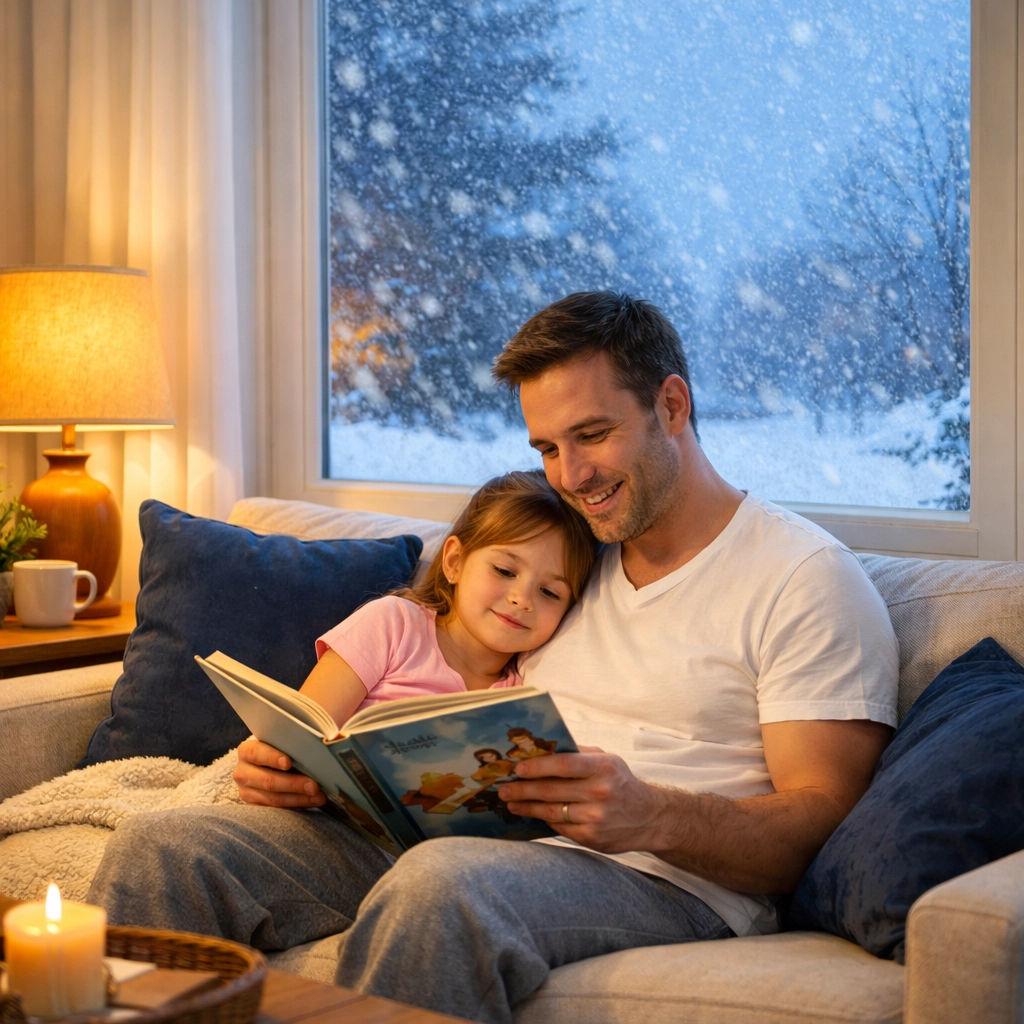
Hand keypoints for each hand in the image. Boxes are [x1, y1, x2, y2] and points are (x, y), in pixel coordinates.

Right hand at [233, 738, 325, 807]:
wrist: (268, 765)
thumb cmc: (281, 749)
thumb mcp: (283, 741)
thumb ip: (298, 738)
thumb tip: (334, 736)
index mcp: (247, 750)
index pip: (256, 753)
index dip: (272, 757)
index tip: (289, 762)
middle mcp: (243, 772)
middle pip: (268, 781)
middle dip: (294, 784)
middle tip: (315, 785)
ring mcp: (247, 792)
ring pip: (274, 799)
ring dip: (299, 798)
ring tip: (319, 796)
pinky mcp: (254, 807)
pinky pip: (275, 810)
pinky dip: (296, 806)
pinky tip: (311, 802)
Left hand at [498, 751, 669, 852]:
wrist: (650, 817)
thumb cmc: (621, 781)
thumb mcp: (607, 760)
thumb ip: (578, 753)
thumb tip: (542, 748)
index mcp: (604, 767)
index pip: (565, 765)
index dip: (538, 766)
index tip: (518, 768)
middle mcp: (601, 792)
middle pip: (553, 790)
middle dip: (524, 789)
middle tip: (504, 788)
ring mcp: (596, 817)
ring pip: (552, 812)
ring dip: (527, 807)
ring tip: (511, 803)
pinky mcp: (592, 837)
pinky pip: (560, 828)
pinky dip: (543, 821)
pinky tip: (531, 815)